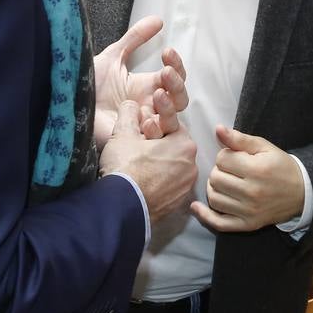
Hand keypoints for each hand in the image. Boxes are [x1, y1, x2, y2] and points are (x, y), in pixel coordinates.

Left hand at [93, 16, 188, 146]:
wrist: (67, 105)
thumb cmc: (88, 83)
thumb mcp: (113, 56)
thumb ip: (135, 38)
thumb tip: (159, 19)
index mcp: (147, 86)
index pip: (174, 77)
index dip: (176, 64)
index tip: (167, 52)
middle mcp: (149, 105)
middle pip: (180, 99)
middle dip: (178, 85)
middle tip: (165, 73)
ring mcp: (143, 124)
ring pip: (173, 120)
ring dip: (170, 106)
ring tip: (158, 94)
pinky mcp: (134, 140)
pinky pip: (155, 140)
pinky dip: (155, 128)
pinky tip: (146, 119)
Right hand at [100, 100, 197, 223]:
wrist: (120, 208)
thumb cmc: (125, 168)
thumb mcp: (123, 134)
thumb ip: (129, 113)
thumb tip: (131, 104)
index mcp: (185, 144)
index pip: (171, 126)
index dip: (153, 127)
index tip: (140, 134)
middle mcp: (192, 165)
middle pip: (174, 148)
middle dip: (158, 147)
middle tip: (138, 151)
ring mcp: (186, 187)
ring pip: (173, 168)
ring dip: (159, 166)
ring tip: (138, 169)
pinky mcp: (178, 204)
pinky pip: (170, 186)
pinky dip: (159, 184)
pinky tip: (142, 185)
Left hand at [190, 126, 303, 232]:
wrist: (302, 192)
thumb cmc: (281, 166)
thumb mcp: (264, 147)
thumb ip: (240, 139)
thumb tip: (218, 129)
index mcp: (257, 170)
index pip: (222, 159)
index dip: (225, 155)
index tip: (235, 157)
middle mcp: (252, 192)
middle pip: (215, 178)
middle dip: (219, 170)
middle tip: (230, 170)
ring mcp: (249, 211)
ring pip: (214, 198)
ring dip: (214, 188)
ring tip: (224, 183)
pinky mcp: (247, 225)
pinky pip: (219, 223)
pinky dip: (204, 215)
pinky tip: (196, 207)